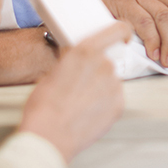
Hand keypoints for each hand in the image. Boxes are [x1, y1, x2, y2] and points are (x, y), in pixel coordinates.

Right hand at [18, 22, 131, 162]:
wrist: (49, 137)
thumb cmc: (44, 106)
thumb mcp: (51, 72)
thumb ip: (71, 61)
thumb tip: (74, 59)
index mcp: (86, 51)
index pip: (117, 30)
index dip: (122, 31)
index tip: (123, 35)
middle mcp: (104, 65)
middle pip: (108, 60)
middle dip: (97, 70)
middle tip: (81, 84)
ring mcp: (114, 86)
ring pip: (111, 81)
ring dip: (100, 87)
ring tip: (80, 102)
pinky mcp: (118, 106)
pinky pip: (114, 98)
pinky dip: (104, 103)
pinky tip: (88, 111)